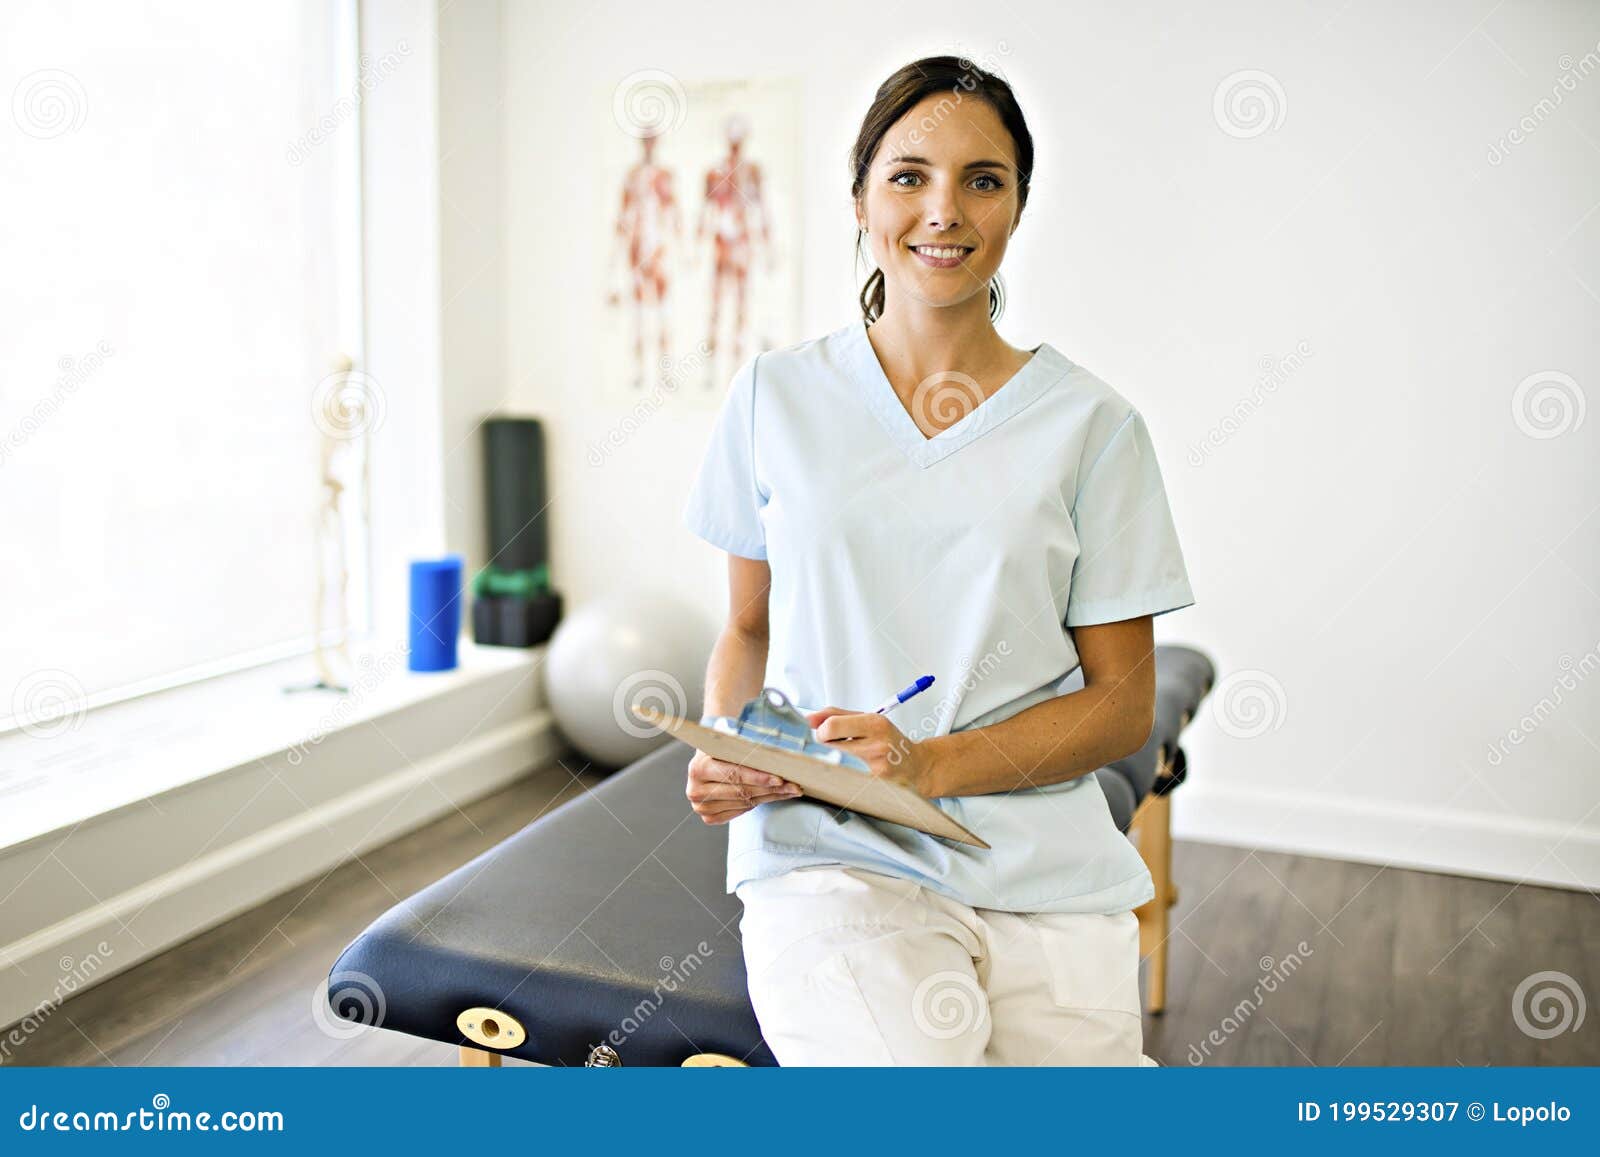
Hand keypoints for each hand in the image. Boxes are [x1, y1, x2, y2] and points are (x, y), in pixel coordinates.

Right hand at [686, 748, 801, 824]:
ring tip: (792, 790)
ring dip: (771, 796)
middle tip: (794, 786)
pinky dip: (761, 802)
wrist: (708, 757)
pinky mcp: (709, 817)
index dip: (758, 777)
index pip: (734, 774)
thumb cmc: (723, 745)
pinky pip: (741, 811)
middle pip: (742, 791)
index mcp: (698, 767)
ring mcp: (701, 807)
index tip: (780, 778)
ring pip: (745, 803)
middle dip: (771, 788)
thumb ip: (747, 739)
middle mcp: (696, 790)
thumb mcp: (729, 737)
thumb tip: (787, 734)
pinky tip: (777, 795)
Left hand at [806, 708, 936, 796]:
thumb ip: (836, 715)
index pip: (832, 726)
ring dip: (834, 762)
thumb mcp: (867, 720)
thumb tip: (808, 719)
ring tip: (847, 760)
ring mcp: (877, 768)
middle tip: (834, 748)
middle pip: (830, 746)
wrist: (917, 767)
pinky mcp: (875, 786)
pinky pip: (846, 780)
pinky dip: (844, 776)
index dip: (821, 731)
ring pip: (835, 765)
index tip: (823, 733)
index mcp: (875, 723)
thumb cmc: (890, 742)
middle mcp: (878, 744)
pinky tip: (854, 774)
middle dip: (825, 746)